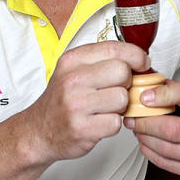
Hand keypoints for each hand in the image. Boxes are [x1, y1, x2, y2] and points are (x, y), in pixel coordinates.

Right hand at [22, 42, 150, 164]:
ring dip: (120, 106)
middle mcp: (72, 79)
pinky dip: (112, 124)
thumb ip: (103, 60)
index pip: (115, 48)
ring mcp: (76, 104)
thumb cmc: (62, 99)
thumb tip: (140, 58)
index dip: (136, 55)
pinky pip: (116, 123)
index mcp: (73, 60)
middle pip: (122, 72)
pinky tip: (99, 122)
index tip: (142, 63)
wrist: (38, 131)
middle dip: (126, 83)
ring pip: (122, 98)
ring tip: (106, 107)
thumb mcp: (75, 70)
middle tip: (116, 90)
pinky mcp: (82, 128)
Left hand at [123, 79, 179, 179]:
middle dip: (146, 122)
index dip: (164, 93)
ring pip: (168, 148)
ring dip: (145, 138)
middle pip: (174, 128)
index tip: (146, 95)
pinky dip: (152, 153)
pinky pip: (170, 165)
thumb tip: (157, 85)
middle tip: (132, 115)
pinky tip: (147, 144)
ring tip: (137, 128)